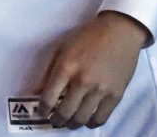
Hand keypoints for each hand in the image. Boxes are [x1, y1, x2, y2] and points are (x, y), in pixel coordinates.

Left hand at [38, 11, 148, 127]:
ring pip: (82, 119)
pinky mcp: (116, 95)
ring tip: (69, 122)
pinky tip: (87, 120)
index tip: (41, 112)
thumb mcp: (62, 49)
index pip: (48, 98)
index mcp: (66, 68)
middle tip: (54, 120)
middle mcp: (82, 82)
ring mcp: (100, 90)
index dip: (42, 109)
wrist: (119, 32)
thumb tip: (37, 92)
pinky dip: (91, 123)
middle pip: (65, 112)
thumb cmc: (87, 37)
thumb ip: (49, 72)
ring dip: (73, 124)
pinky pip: (101, 118)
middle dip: (56, 120)